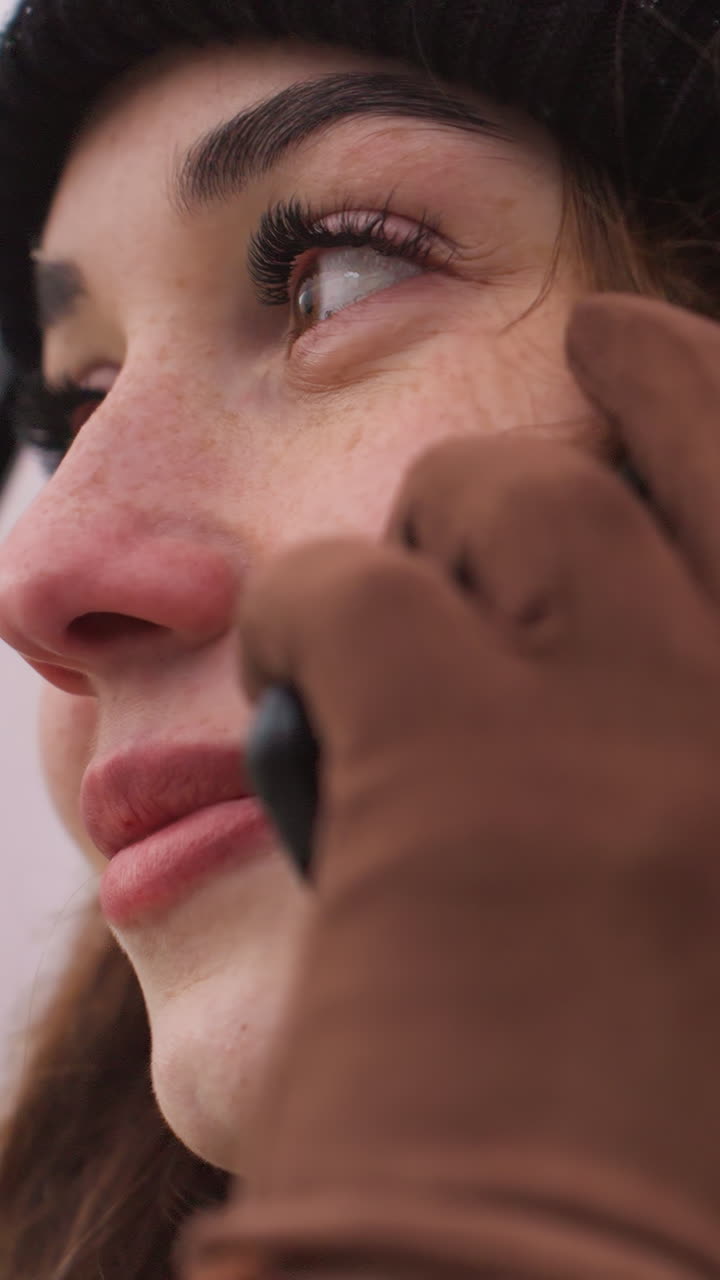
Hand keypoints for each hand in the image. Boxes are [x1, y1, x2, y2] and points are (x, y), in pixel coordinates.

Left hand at [177, 295, 719, 1278]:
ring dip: (443, 517)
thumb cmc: (667, 1165)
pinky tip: (296, 679)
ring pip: (513, 490)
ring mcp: (621, 715)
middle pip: (693, 443)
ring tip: (395, 590)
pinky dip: (304, 618)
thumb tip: (662, 684)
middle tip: (574, 369)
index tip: (665, 364)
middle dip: (629, 389)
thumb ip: (702, 775)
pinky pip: (346, 589)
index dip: (712, 409)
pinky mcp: (449, 754)